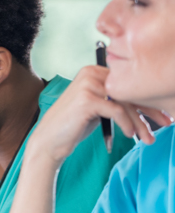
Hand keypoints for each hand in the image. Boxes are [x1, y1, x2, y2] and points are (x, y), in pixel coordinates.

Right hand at [29, 66, 171, 165]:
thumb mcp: (97, 108)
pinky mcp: (87, 99)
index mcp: (93, 71)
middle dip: (149, 110)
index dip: (147, 99)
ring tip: (148, 138)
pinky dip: (127, 124)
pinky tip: (129, 134)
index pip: (127, 83)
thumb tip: (146, 103)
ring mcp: (88, 85)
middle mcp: (90, 74)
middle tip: (165, 123)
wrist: (49, 141)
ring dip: (140, 122)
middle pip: (129, 90)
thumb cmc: (72, 127)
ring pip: (126, 102)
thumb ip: (114, 99)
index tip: (161, 115)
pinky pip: (117, 111)